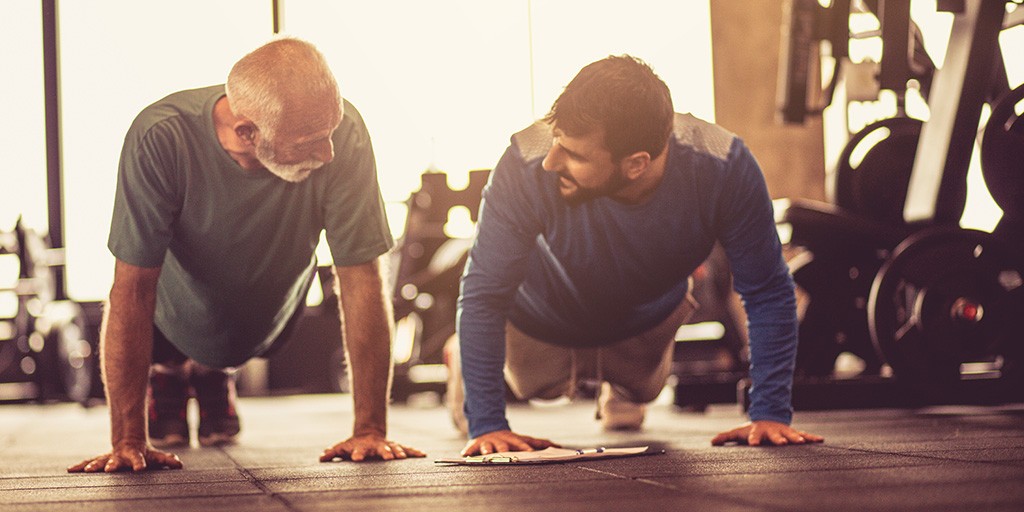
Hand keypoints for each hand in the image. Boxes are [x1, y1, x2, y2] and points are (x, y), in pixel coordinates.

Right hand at [67, 442, 182, 472]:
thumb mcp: (156, 455)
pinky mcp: (99, 460)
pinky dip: (80, 466)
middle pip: (117, 461)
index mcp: (135, 455)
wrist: (128, 442)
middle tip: (109, 469)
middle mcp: (121, 456)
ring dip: (94, 465)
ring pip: (100, 461)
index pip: (139, 459)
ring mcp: (109, 457)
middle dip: (112, 465)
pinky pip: (89, 462)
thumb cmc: (144, 453)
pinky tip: (70, 470)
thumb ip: (167, 459)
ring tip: (87, 470)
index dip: (140, 463)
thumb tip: (179, 464)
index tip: (140, 469)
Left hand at [320, 433, 425, 461]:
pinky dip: (414, 452)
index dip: (358, 454)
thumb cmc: (352, 445)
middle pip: (380, 449)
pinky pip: (406, 449)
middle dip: (384, 452)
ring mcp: (387, 445)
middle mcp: (376, 446)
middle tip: (388, 458)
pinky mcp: (395, 447)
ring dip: (399, 452)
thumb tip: (321, 458)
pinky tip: (422, 454)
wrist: (367, 433)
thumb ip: (332, 452)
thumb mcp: (341, 447)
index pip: (359, 451)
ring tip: (403, 457)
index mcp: (362, 447)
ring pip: (395, 448)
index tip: (357, 459)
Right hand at [461, 430, 559, 455]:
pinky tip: (465, 455)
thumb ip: (540, 442)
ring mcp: (488, 443)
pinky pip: (470, 448)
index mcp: (513, 440)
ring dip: (486, 450)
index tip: (530, 453)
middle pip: (503, 446)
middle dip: (505, 450)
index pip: (521, 444)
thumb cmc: (510, 439)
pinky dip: (468, 451)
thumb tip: (558, 446)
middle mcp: (500, 441)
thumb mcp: (524, 439)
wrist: (490, 428)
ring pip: (487, 447)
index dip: (525, 448)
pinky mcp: (476, 444)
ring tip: (485, 454)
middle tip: (506, 454)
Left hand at [711, 420, 823, 446]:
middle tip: (782, 443)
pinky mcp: (793, 433)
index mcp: (757, 432)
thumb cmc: (750, 429)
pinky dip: (812, 437)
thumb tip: (712, 442)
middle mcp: (772, 431)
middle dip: (779, 439)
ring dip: (797, 438)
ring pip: (791, 434)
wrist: (767, 418)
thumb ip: (726, 437)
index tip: (753, 445)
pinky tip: (821, 440)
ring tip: (803, 443)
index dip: (753, 440)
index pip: (754, 436)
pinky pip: (804, 435)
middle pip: (775, 435)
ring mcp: (783, 431)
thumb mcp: (737, 432)